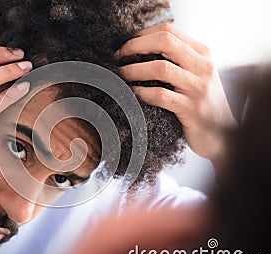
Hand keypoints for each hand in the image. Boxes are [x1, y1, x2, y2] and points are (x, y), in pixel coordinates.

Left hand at [117, 23, 236, 163]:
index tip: (125, 45)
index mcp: (202, 53)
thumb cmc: (203, 103)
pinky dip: (142, 92)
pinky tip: (133, 93)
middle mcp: (203, 66)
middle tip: (118, 57)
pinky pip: (161, 96)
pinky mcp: (192, 109)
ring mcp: (198, 87)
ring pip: (160, 68)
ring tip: (121, 75)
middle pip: (165, 41)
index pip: (169, 31)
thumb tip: (140, 49)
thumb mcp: (197, 75)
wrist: (223, 134)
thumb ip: (177, 59)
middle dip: (135, 46)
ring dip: (134, 70)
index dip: (141, 35)